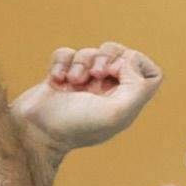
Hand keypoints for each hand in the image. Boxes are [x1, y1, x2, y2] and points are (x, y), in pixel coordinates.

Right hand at [12, 41, 160, 159]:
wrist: (35, 132)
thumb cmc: (75, 126)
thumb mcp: (116, 112)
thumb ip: (136, 87)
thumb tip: (129, 61)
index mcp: (125, 102)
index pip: (151, 74)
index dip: (139, 64)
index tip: (120, 71)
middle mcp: (107, 92)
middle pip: (121, 55)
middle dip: (107, 56)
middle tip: (96, 74)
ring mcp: (83, 84)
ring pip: (92, 52)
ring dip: (81, 62)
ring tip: (73, 81)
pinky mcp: (61, 77)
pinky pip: (66, 54)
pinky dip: (61, 62)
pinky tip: (56, 80)